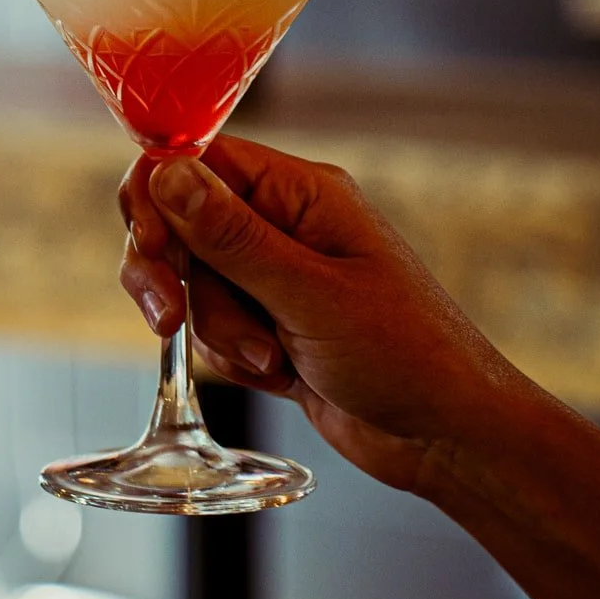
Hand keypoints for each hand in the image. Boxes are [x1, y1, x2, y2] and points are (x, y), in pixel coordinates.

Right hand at [119, 136, 521, 494]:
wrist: (448, 437)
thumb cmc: (408, 355)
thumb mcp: (310, 293)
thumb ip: (230, 236)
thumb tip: (167, 171)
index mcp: (301, 193)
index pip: (198, 161)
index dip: (158, 199)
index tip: (151, 250)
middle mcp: (285, 225)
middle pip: (181, 225)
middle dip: (177, 278)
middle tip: (170, 318)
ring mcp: (277, 278)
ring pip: (193, 284)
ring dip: (217, 329)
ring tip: (272, 359)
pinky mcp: (272, 326)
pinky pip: (214, 329)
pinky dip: (233, 358)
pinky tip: (281, 376)